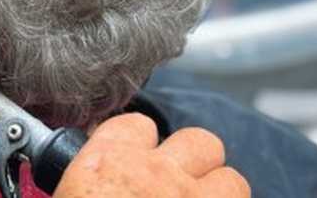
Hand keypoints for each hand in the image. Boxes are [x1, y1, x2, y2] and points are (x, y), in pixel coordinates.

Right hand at [53, 114, 249, 197]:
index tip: (135, 157)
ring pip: (232, 179)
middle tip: (177, 186)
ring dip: (220, 194)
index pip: (135, 126)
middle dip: (194, 161)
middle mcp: (158, 175)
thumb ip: (84, 194)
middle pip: (198, 142)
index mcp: (109, 165)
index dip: (138, 141)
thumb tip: (90, 195)